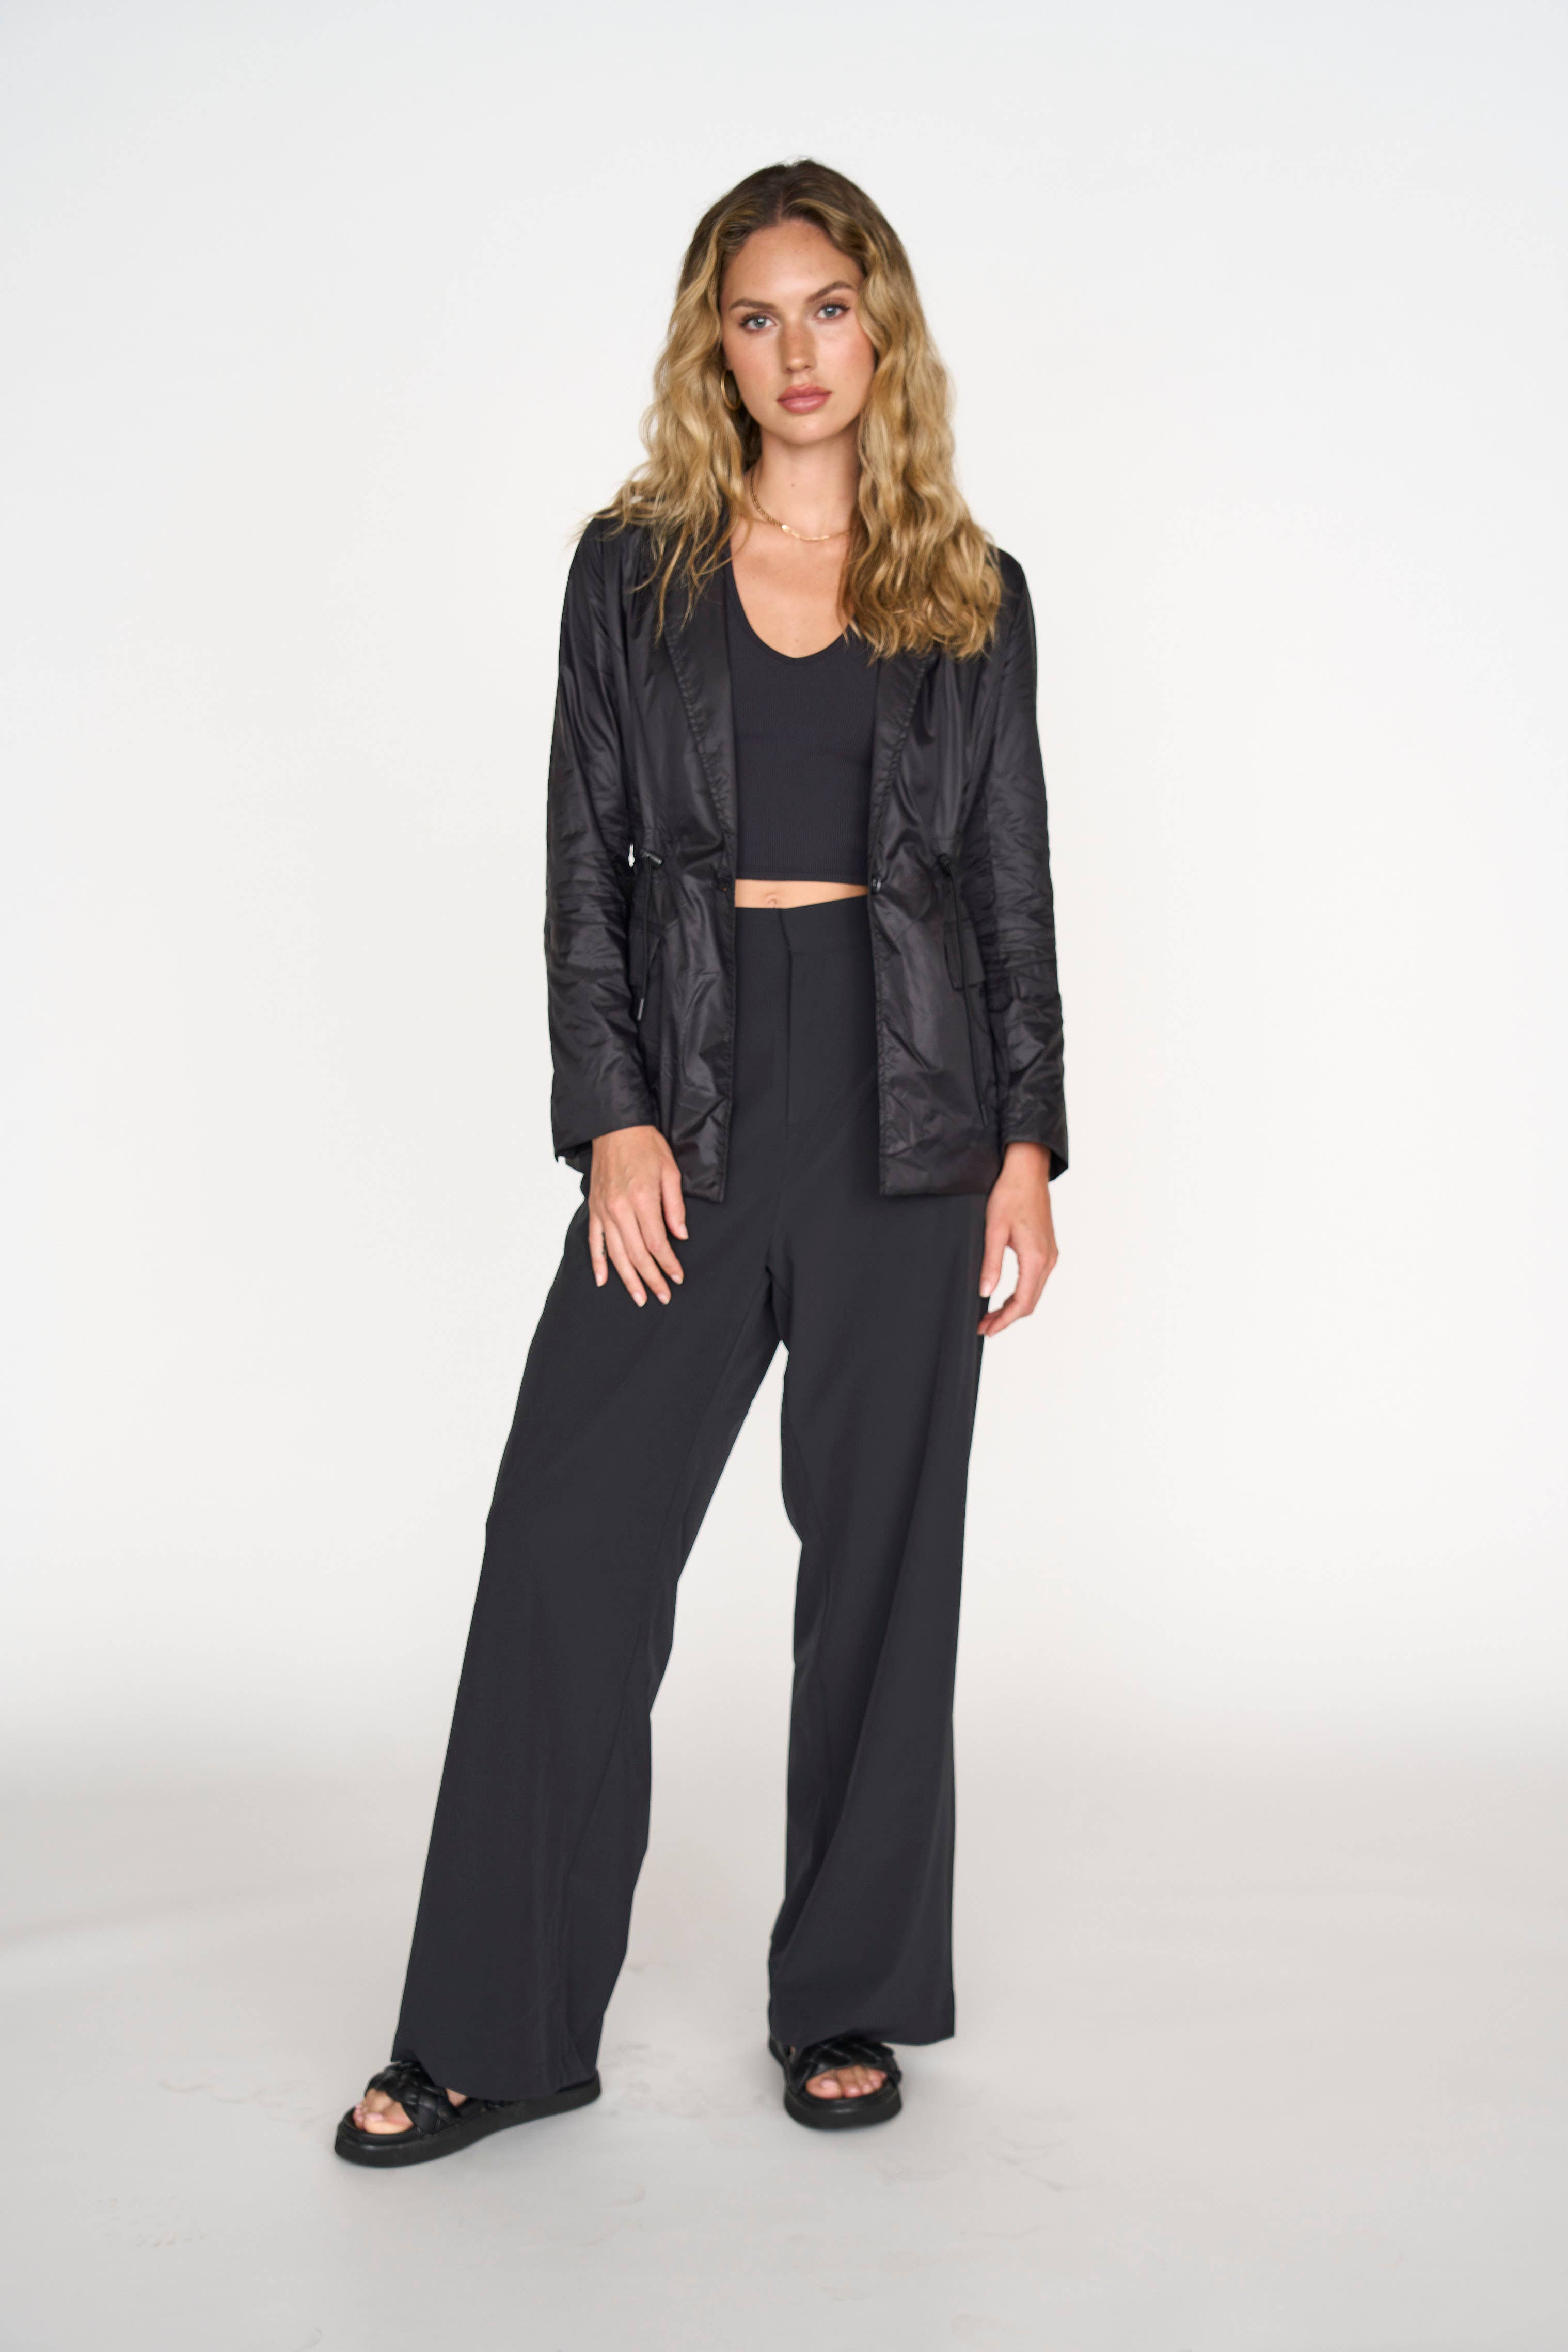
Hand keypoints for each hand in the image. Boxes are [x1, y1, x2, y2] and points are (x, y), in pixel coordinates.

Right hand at [588, 1125, 687, 1304]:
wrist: (615, 1126)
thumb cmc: (646, 1145)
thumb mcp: (670, 1171)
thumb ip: (674, 1206)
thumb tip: (680, 1235)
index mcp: (642, 1199)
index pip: (657, 1242)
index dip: (668, 1264)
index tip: (677, 1277)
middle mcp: (620, 1209)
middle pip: (636, 1254)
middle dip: (651, 1278)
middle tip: (662, 1296)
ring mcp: (604, 1210)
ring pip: (615, 1254)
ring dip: (628, 1278)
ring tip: (639, 1297)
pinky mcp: (595, 1208)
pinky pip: (594, 1241)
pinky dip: (598, 1262)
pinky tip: (603, 1280)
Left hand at [978, 1142, 1058, 1336]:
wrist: (1027, 1171)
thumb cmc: (1009, 1195)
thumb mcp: (994, 1229)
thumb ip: (990, 1263)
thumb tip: (985, 1293)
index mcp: (1036, 1258)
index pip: (1022, 1303)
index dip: (1003, 1321)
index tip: (985, 1329)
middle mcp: (1048, 1260)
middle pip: (1030, 1302)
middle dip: (1007, 1318)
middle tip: (983, 1326)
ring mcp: (1050, 1255)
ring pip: (1033, 1292)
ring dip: (1013, 1307)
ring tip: (990, 1314)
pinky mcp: (1047, 1249)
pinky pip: (1035, 1280)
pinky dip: (1020, 1293)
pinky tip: (1004, 1295)